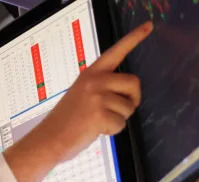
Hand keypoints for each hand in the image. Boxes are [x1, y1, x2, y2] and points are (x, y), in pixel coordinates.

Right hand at [4, 22, 152, 181]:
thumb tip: (128, 93)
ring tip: (98, 121)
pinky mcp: (100, 113)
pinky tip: (96, 129)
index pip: (117, 51)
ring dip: (119, 118)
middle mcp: (96, 80)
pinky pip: (121, 123)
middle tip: (117, 110)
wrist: (50, 138)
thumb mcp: (82, 92)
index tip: (149, 26)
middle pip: (134, 83)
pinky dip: (112, 131)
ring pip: (129, 107)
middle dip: (132, 99)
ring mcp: (98, 96)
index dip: (135, 38)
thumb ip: (102, 86)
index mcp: (91, 72)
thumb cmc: (67, 120)